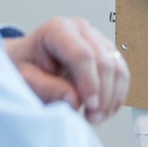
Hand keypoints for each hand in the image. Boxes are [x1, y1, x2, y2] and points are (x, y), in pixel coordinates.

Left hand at [4, 16, 129, 123]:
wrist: (28, 59)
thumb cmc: (25, 66)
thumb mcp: (25, 79)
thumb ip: (48, 89)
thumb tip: (76, 101)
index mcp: (58, 30)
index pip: (82, 54)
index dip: (89, 83)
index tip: (88, 106)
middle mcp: (81, 29)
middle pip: (104, 61)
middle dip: (102, 94)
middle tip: (91, 117)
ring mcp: (96, 37)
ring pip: (117, 67)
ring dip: (111, 97)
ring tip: (95, 117)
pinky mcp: (107, 50)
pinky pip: (122, 73)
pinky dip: (117, 95)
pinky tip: (104, 110)